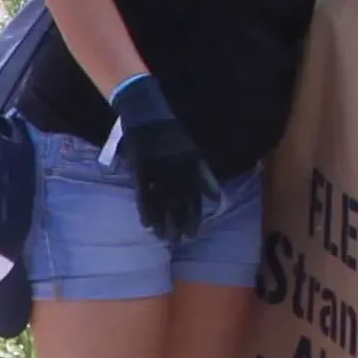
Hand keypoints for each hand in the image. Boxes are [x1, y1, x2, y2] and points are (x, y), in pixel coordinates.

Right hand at [109, 76, 213, 242]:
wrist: (148, 116)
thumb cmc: (172, 135)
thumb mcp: (193, 154)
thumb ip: (204, 177)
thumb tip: (216, 199)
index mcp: (190, 167)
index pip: (194, 198)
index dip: (194, 217)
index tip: (192, 235)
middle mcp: (176, 171)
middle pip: (178, 203)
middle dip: (178, 223)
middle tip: (177, 241)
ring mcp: (158, 171)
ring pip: (161, 201)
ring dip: (162, 221)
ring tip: (161, 237)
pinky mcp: (141, 170)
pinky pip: (143, 194)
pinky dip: (145, 209)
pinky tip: (146, 224)